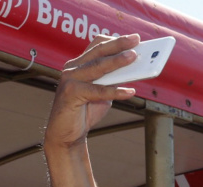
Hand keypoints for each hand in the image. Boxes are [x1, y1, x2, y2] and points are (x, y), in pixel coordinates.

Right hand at [44, 34, 140, 150]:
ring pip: (97, 67)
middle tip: (136, 39)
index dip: (115, 40)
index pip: (96, 46)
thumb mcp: (103, 93)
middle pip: (98, 52)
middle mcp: (72, 68)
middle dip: (118, 44)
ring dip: (117, 61)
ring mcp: (70, 80)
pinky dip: (115, 91)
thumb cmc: (86, 110)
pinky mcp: (70, 94)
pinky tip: (130, 91)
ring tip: (134, 57)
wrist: (67, 133)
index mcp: (79, 65)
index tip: (134, 38)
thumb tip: (134, 71)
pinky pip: (98, 91)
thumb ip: (113, 81)